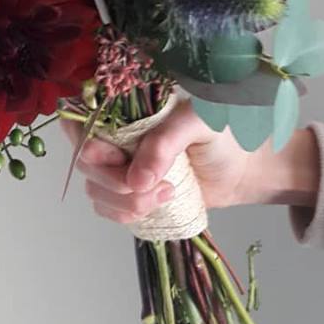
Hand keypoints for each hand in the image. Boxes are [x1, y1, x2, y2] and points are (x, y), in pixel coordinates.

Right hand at [63, 99, 319, 225]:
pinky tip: (160, 205)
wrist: (243, 167)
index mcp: (124, 108)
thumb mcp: (198, 123)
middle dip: (117, 182)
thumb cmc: (222, 133)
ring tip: (168, 194)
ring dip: (127, 203)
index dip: (89, 142)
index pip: (80, 119)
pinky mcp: (128, 195)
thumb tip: (136, 181)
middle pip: (86, 162)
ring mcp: (118, 167)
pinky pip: (109, 210)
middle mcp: (114, 136)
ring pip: (96, 191)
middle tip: (158, 185)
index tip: (118, 157)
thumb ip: (165, 144)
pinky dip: (129, 215)